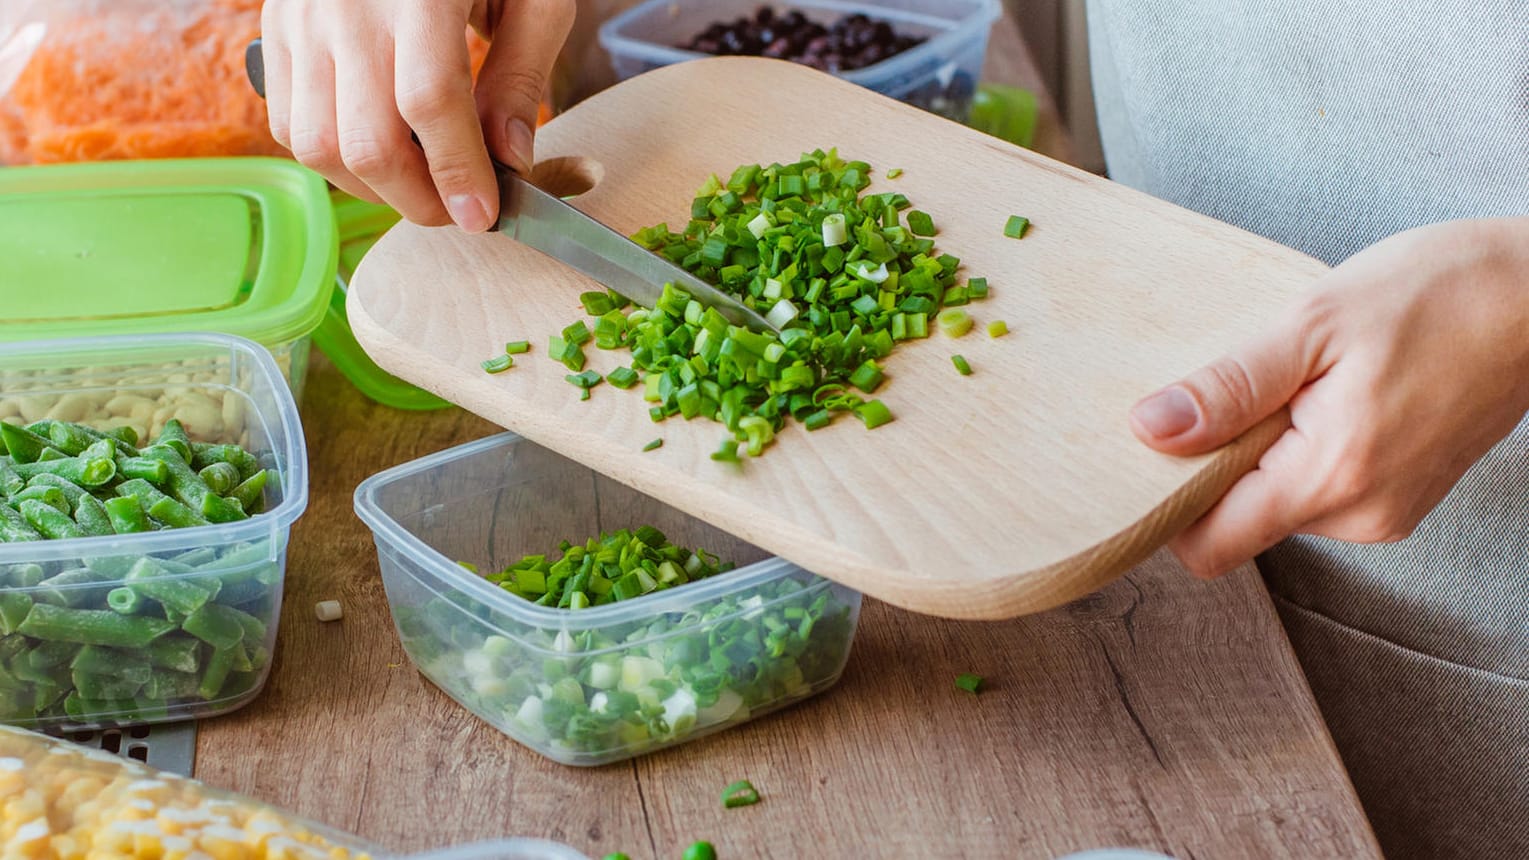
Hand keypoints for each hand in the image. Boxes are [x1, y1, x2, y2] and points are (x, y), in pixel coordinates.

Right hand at [259, 0, 573, 230]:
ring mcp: (301, 19)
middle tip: (458, 209)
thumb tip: (510, 160)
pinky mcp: (275, 29)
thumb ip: (522, 74)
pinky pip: (288, 124)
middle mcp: (347, 5)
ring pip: (318, 146)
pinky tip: (380, 152)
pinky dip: (333, 159)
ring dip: (374, 189)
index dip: (458, 173)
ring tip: (421, 185)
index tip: (484, 214)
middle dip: (418, 200)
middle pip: (367, 141)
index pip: (429, 103)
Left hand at [1129, 217, 1528, 577]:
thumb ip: (1230, 386)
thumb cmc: (1437, 293)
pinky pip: (1319, 491)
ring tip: (1296, 381)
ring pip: (1278, 505)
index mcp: (1332, 477)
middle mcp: (1360, 516)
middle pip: (1239, 524)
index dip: (1169, 503)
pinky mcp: (1400, 498)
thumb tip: (1151, 429)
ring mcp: (1385, 513)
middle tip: (1238, 388)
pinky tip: (1325, 395)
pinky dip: (1301, 452)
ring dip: (1264, 453)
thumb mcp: (1313, 323)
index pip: (1210, 545)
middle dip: (1218, 466)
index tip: (1157, 447)